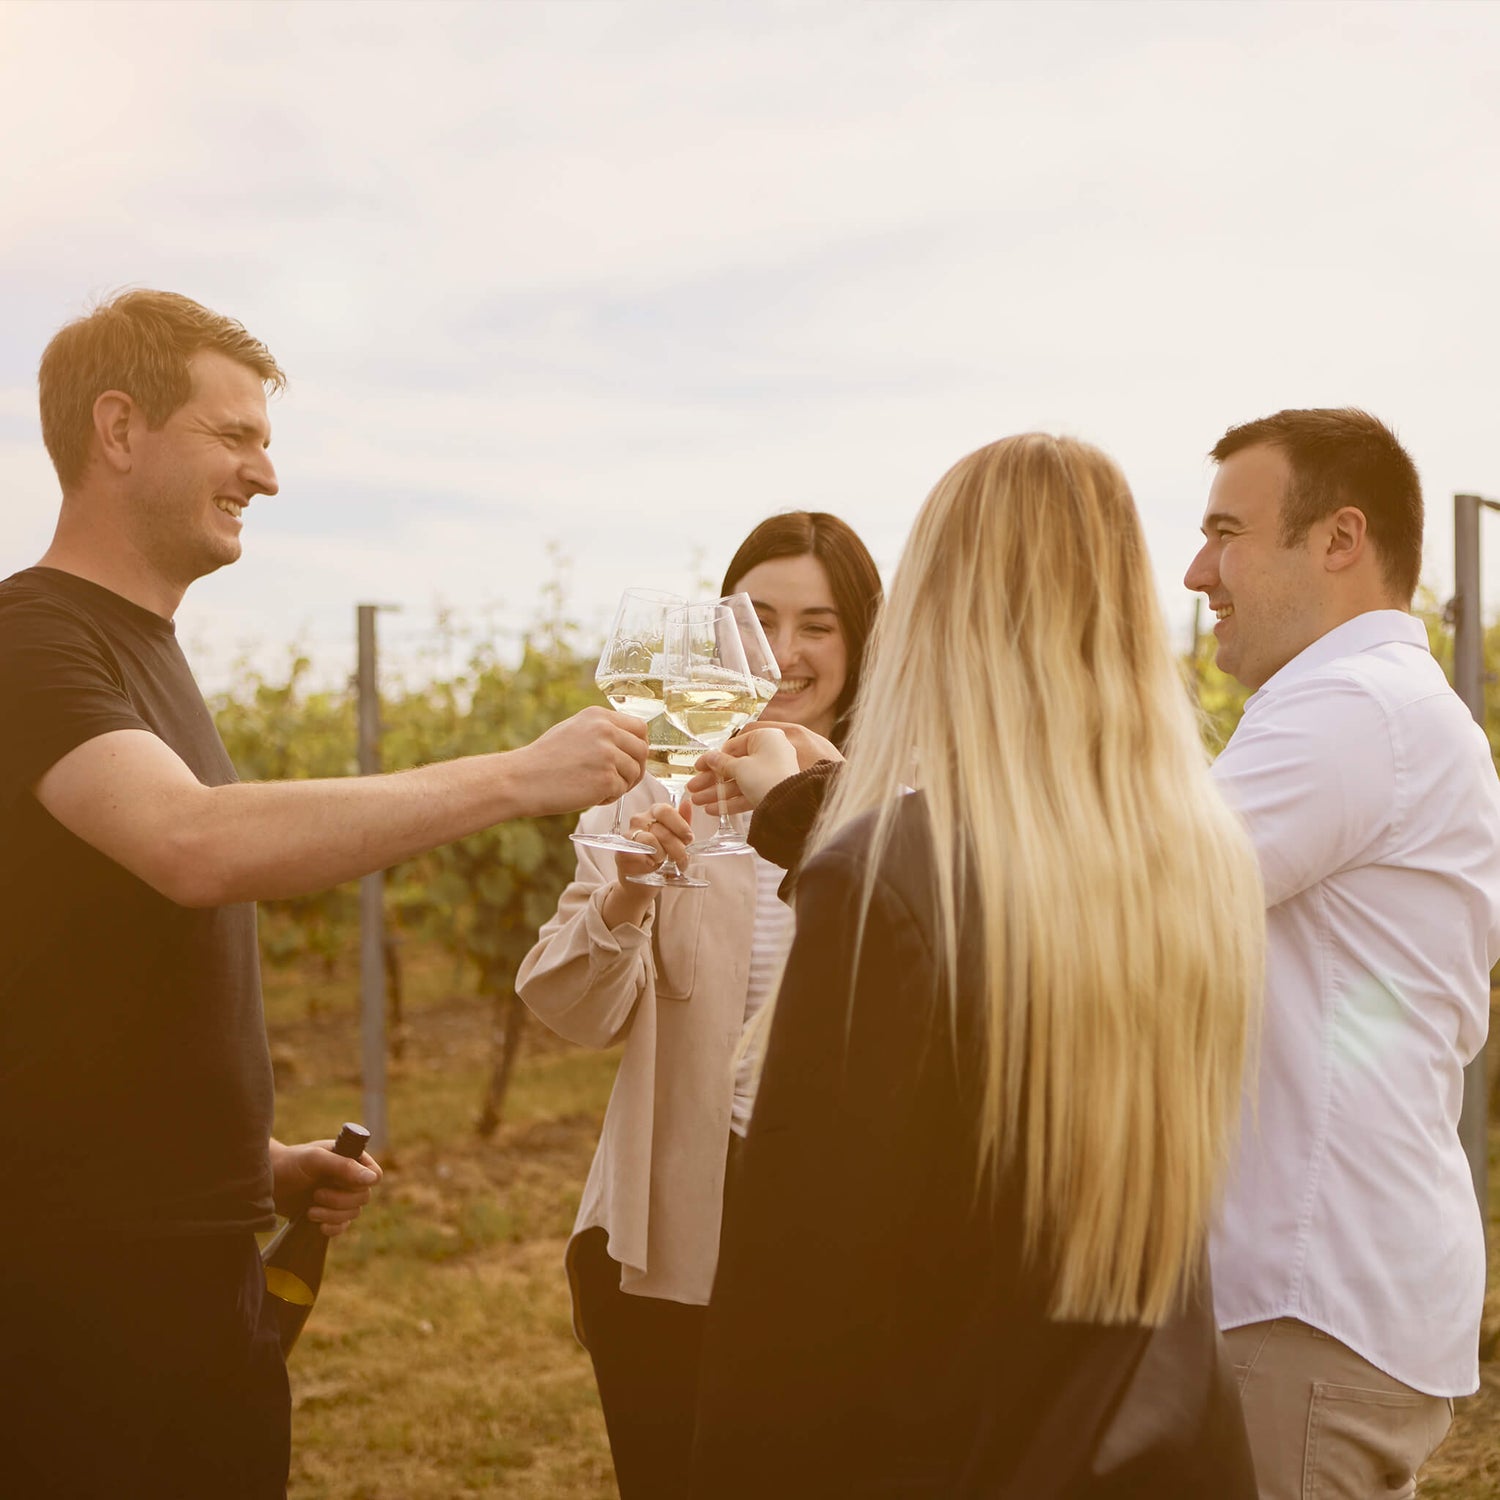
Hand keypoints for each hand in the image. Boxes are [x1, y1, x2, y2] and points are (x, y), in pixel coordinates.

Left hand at [269, 1138, 382, 1238]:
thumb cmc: (290, 1164)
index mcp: (351, 1159)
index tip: (342, 1183)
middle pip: (364, 1197)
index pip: (374, 1174)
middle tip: (316, 1194)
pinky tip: (318, 1225)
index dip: (363, 1183)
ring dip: (333, 1215)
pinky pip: (343, 1227)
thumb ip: (344, 1167)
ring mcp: (339, 1197)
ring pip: (354, 1213)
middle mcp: (348, 1178)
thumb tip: (373, 1179)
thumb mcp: (316, 1160)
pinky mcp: (329, 1214)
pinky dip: (333, 1227)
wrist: (266, 1184)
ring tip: (310, 1210)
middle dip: (340, 1200)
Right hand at [514, 707, 647, 814]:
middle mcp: (606, 731)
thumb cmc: (544, 759)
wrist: (522, 779)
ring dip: (621, 785)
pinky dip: (608, 798)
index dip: (637, 746)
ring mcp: (608, 755)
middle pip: (642, 750)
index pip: (639, 727)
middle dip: (635, 768)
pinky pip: (621, 791)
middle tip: (617, 780)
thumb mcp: (574, 730)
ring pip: (635, 773)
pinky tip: (588, 796)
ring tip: (595, 788)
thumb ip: (602, 731)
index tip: (629, 758)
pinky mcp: (606, 779)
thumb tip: (631, 741)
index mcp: (599, 716)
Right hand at [600, 795, 694, 926]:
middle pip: (662, 830)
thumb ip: (683, 822)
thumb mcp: (678, 840)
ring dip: (663, 856)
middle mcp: (639, 820)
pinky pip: (638, 854)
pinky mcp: (621, 852)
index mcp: (654, 813)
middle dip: (677, 848)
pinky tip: (652, 866)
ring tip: (665, 863)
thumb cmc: (663, 858)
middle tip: (681, 860)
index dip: (679, 825)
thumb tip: (687, 803)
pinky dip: (649, 862)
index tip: (688, 838)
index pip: (665, 810)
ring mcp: (628, 836)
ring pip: (650, 841)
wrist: (644, 882)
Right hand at [687, 726, 804, 812]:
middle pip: (734, 766)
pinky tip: (713, 810)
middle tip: (693, 788)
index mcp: (765, 738)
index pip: (732, 746)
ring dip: (717, 792)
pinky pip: (747, 793)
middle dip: (711, 780)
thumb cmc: (766, 778)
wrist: (789, 804)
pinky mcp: (771, 791)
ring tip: (698, 802)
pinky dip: (731, 801)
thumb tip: (710, 757)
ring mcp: (771, 773)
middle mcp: (770, 753)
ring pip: (739, 782)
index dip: (712, 759)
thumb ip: (722, 763)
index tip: (697, 768)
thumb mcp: (739, 767)